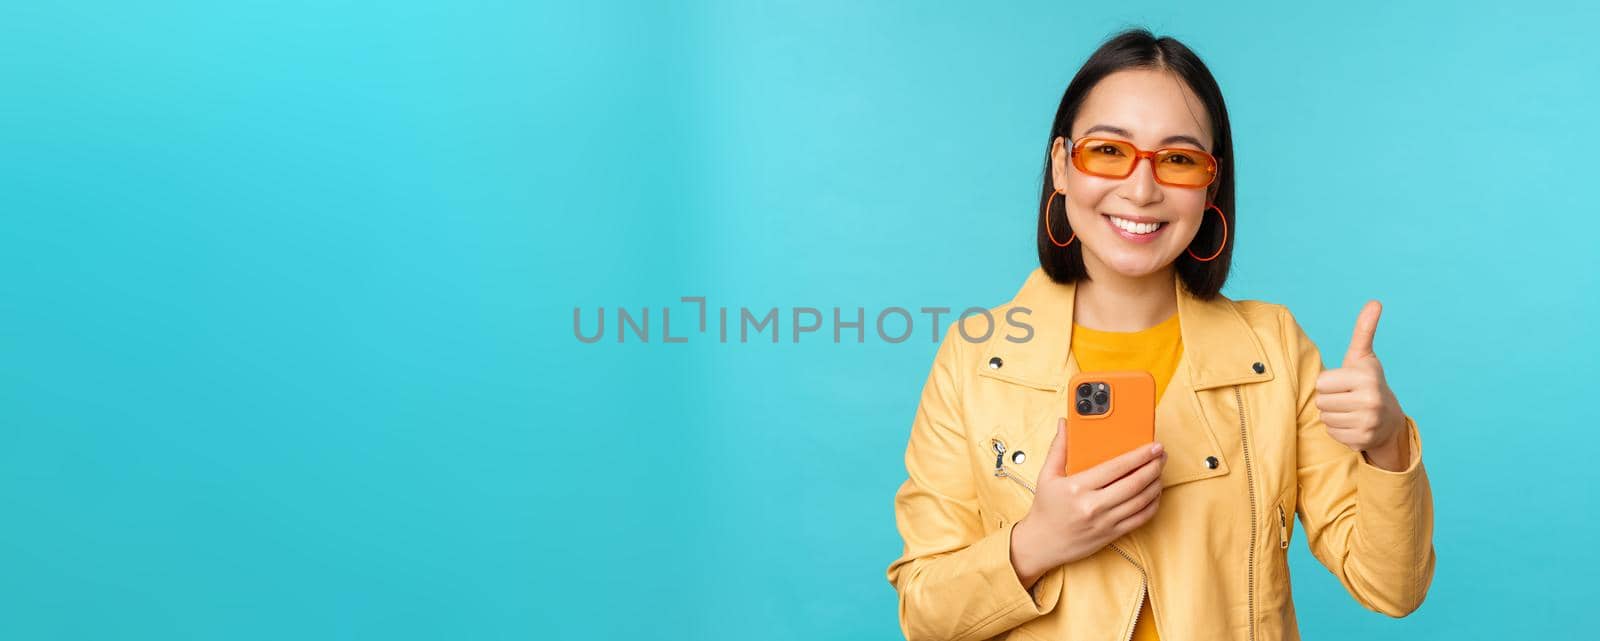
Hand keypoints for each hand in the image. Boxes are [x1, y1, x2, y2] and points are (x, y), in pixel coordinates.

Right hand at [1009, 418, 1165, 588]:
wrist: (1042, 543)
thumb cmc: (1045, 508)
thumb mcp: (1047, 476)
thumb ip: (1058, 448)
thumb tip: (1064, 423)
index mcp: (1078, 487)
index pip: (1116, 467)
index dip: (1139, 455)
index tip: (1153, 446)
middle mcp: (1093, 505)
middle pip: (1134, 483)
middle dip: (1153, 467)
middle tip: (1161, 456)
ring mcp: (1105, 522)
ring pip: (1141, 501)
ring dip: (1156, 484)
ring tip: (1160, 471)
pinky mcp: (1112, 535)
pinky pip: (1140, 519)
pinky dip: (1152, 505)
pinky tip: (1154, 494)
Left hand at [1314, 300, 1409, 469]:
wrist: (1389, 419)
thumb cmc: (1367, 382)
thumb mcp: (1363, 356)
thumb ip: (1364, 330)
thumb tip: (1375, 302)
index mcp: (1366, 377)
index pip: (1321, 382)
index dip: (1329, 382)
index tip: (1345, 383)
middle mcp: (1370, 400)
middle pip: (1321, 401)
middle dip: (1329, 399)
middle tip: (1347, 397)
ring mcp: (1368, 422)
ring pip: (1324, 417)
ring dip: (1332, 414)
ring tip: (1350, 410)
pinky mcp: (1362, 440)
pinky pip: (1332, 433)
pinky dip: (1338, 430)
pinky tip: (1352, 423)